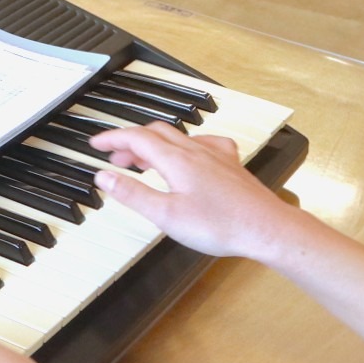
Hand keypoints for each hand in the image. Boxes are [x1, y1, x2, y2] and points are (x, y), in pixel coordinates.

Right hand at [87, 121, 297, 261]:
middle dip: (131, 141)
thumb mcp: (166, 215)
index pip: (136, 138)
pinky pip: (202, 143)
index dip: (112, 138)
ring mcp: (216, 155)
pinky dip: (184, 146)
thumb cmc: (221, 225)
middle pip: (155, 133)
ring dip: (154, 144)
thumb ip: (133, 193)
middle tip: (115, 156)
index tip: (96, 143)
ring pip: (178, 137)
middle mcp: (196, 151)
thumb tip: (104, 177)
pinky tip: (189, 155)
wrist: (267, 228)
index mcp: (176, 160)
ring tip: (143, 160)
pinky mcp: (230, 164)